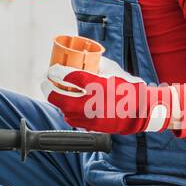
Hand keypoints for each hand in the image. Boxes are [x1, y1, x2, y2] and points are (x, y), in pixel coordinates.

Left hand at [43, 62, 179, 134]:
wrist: (140, 111)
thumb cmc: (128, 87)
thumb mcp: (113, 70)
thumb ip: (96, 64)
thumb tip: (81, 58)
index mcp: (97, 85)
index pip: (68, 76)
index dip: (56, 71)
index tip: (52, 69)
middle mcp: (91, 103)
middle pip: (58, 96)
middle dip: (47, 87)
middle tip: (46, 80)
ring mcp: (89, 117)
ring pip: (62, 109)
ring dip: (56, 99)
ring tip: (55, 91)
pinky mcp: (90, 127)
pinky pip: (72, 118)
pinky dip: (67, 110)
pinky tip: (68, 104)